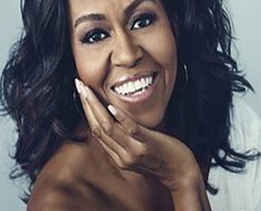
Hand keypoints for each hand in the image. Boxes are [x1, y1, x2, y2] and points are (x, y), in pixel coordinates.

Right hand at [75, 79, 210, 210]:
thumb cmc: (163, 158)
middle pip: (97, 128)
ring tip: (88, 91)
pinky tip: (111, 105)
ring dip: (95, 107)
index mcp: (117, 156)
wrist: (181, 174)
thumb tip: (116, 120)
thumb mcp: (138, 152)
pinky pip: (130, 130)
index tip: (82, 94)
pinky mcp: (148, 145)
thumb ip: (125, 140)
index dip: (87, 111)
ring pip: (108, 128)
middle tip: (79, 86)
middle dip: (86, 105)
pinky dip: (119, 117)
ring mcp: (133, 151)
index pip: (96, 132)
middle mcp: (122, 156)